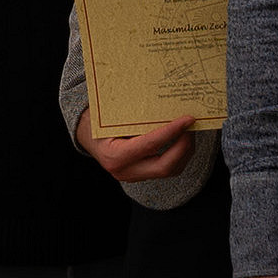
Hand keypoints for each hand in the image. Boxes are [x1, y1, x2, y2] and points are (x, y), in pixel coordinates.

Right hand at [76, 110, 195, 181]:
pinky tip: (182, 139)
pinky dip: (178, 154)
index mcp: (115, 155)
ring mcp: (134, 176)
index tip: (188, 119)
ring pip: (169, 170)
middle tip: (192, 127)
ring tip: (190, 131)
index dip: (172, 131)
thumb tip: (167, 102)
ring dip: (185, 151)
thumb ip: (135, 113)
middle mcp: (125, 171)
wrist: (85, 135)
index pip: (151, 145)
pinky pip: (166, 168)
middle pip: (165, 166)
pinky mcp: (141, 174)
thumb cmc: (97, 120)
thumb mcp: (110, 114)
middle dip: (184, 146)